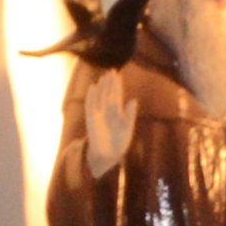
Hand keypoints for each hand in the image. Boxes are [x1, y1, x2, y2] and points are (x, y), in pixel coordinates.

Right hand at [75, 65, 135, 180]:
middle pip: (108, 94)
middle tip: (112, 70)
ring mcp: (99, 114)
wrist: (107, 155)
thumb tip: (134, 100)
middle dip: (110, 83)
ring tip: (103, 77)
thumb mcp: (127, 128)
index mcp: (118, 113)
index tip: (118, 75)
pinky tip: (93, 87)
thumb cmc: (119, 143)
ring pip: (100, 97)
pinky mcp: (91, 119)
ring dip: (101, 87)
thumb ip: (130, 115)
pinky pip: (91, 105)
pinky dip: (91, 96)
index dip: (117, 86)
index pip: (117, 96)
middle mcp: (107, 111)